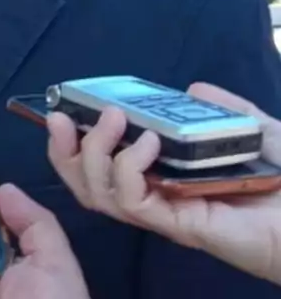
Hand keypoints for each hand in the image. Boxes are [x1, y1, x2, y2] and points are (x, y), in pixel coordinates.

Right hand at [48, 81, 280, 285]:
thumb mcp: (254, 130)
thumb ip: (224, 111)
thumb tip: (191, 90)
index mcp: (162, 175)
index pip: (102, 163)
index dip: (75, 139)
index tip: (64, 107)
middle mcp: (155, 196)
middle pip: (87, 184)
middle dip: (64, 152)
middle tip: (62, 118)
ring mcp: (165, 213)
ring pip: (100, 195)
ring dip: (95, 153)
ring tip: (113, 118)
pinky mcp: (180, 226)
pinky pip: (135, 203)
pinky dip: (130, 169)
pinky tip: (149, 142)